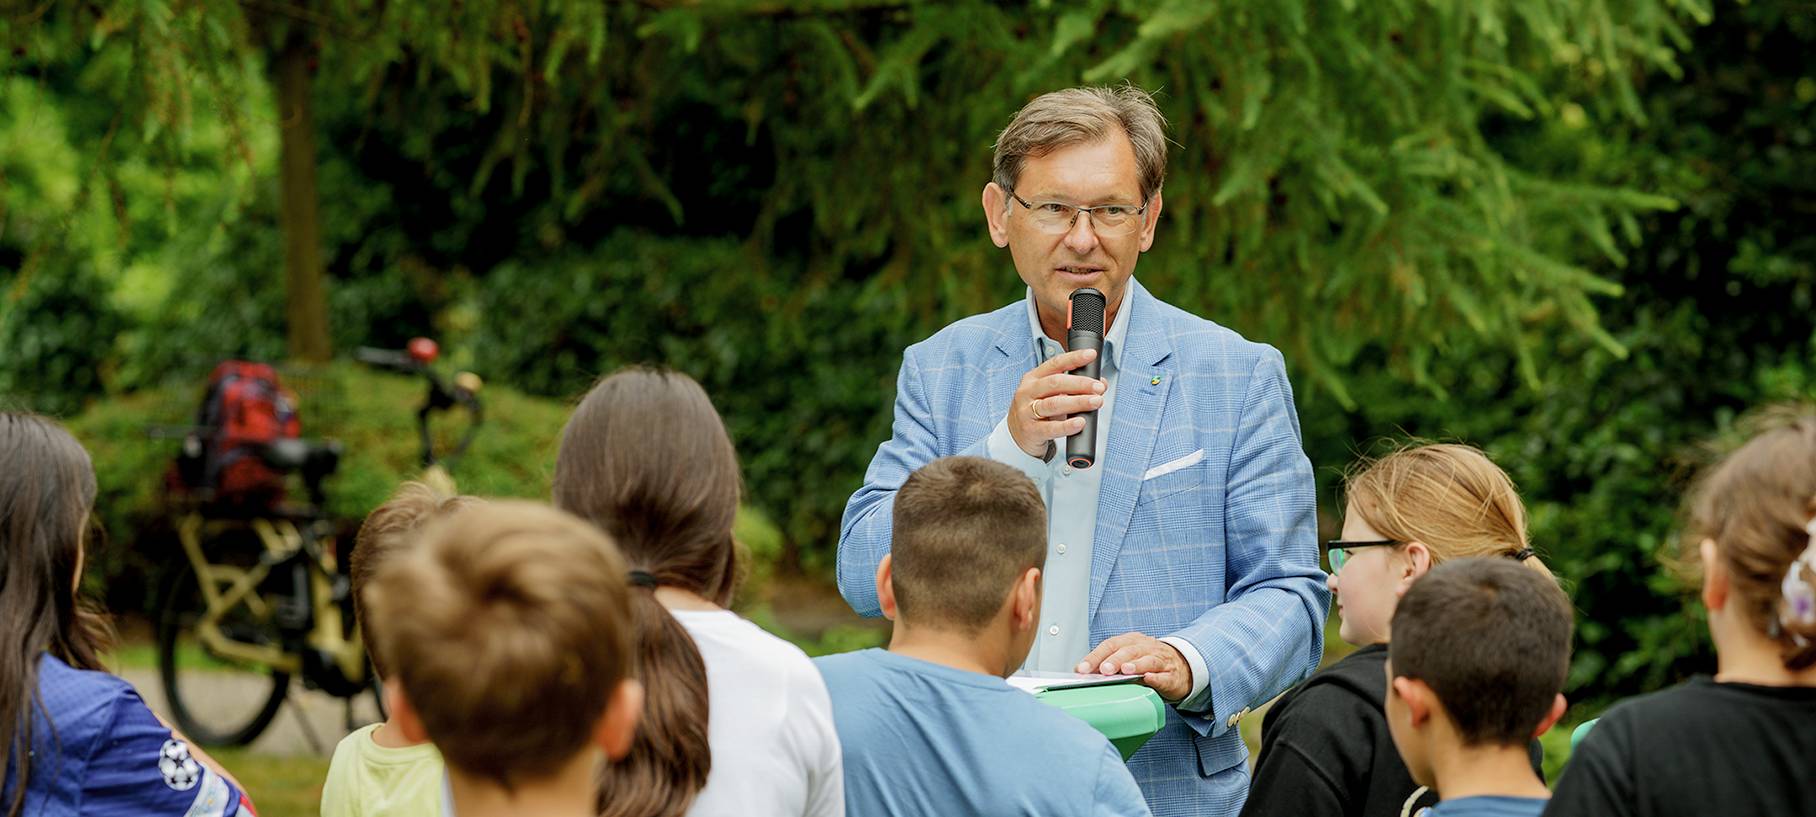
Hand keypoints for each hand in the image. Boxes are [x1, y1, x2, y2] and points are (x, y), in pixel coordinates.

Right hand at [1007, 348, 1104, 458]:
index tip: (1091, 355)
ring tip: (1096, 402)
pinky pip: (1051, 428)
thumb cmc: (1037, 411)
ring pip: (1053, 404)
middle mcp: (1027, 392)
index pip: (1055, 363)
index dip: (1074, 358)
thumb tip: (1102, 383)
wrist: (1016, 436)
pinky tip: (1080, 422)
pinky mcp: (1030, 430)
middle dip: (1080, 383)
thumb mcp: (1051, 395)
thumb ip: (1074, 388)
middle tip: (1099, 387)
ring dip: (1078, 402)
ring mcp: (1026, 411)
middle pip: (1055, 383)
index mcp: (1033, 378)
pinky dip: (1067, 425)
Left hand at [1077, 632, 1192, 702]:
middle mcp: (1145, 647)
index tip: (1082, 669)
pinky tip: (1149, 679)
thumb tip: (1082, 672)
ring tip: (1125, 671)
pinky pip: (1164, 676)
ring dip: (1136, 665)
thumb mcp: (1127, 658)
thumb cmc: (1148, 662)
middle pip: (1128, 651)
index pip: (1110, 645)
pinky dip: (1156, 678)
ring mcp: (1160, 660)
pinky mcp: (1171, 676)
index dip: (1095, 656)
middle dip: (1114, 660)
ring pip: (1148, 660)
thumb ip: (1107, 663)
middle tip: (1104, 670)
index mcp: (1130, 642)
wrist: (1181, 667)